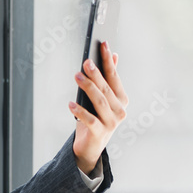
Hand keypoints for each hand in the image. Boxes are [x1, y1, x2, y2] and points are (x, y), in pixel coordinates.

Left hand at [68, 41, 128, 173]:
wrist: (90, 147)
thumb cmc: (95, 119)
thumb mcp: (102, 98)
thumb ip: (109, 79)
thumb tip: (114, 55)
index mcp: (122, 100)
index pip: (114, 77)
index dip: (108, 61)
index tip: (103, 45)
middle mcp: (120, 111)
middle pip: (106, 88)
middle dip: (96, 73)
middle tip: (86, 61)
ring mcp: (112, 123)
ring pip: (99, 102)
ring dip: (88, 88)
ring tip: (77, 76)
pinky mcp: (100, 133)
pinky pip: (90, 120)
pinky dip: (80, 112)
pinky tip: (70, 104)